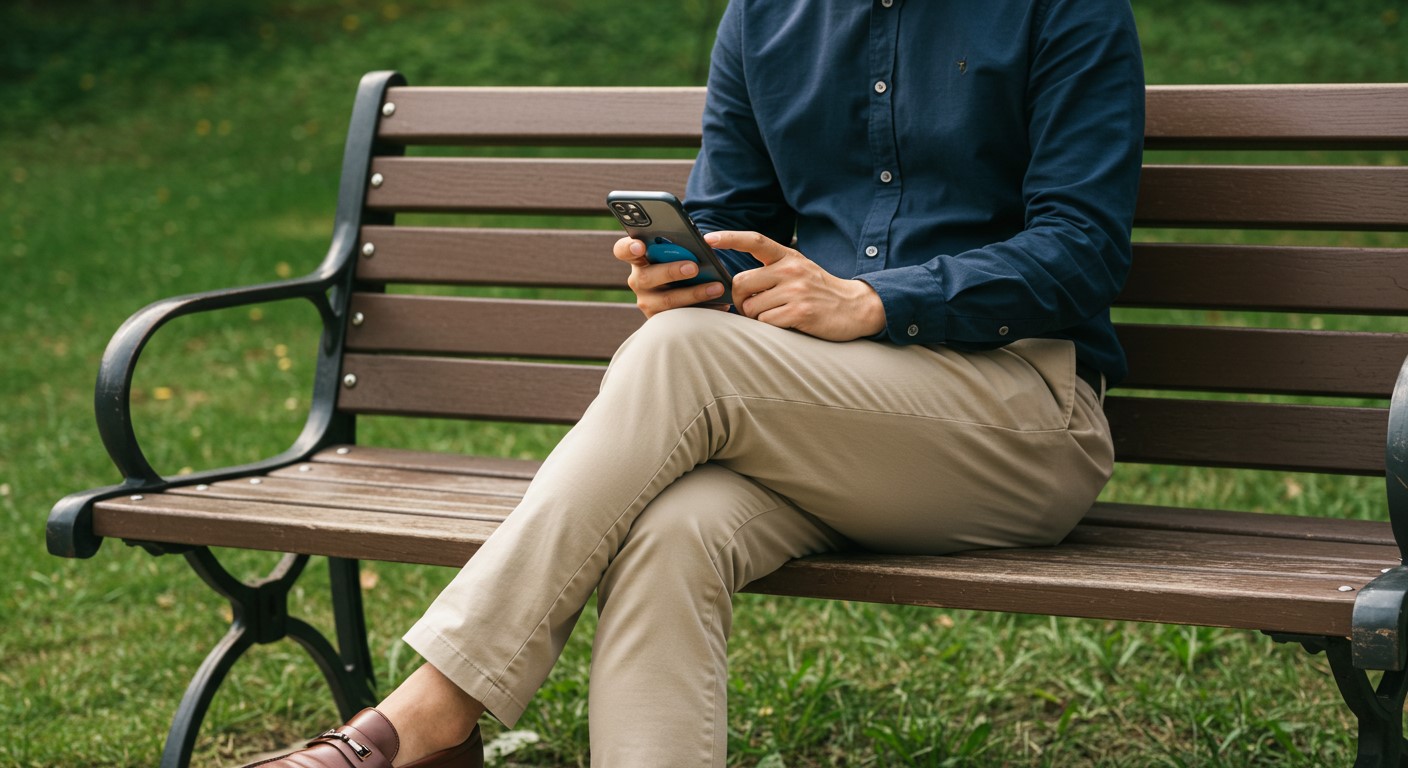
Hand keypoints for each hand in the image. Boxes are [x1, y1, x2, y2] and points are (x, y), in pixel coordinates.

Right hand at [613, 236, 726, 317]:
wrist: (686, 289)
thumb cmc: (682, 261)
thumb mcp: (676, 251)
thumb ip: (679, 245)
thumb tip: (701, 241)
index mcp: (638, 257)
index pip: (623, 250)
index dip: (629, 248)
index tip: (640, 246)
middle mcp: (638, 280)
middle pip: (647, 277)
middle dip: (671, 271)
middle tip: (694, 267)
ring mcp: (648, 302)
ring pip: (667, 301)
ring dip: (694, 293)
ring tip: (717, 287)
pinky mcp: (663, 320)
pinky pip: (682, 317)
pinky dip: (705, 309)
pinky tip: (722, 304)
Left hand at [705, 231, 885, 341]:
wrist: (855, 307)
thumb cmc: (819, 291)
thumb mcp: (798, 270)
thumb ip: (771, 271)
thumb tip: (736, 284)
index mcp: (788, 256)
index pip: (755, 240)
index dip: (730, 238)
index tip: (708, 238)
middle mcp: (790, 269)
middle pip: (740, 283)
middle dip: (741, 299)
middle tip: (756, 305)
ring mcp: (796, 290)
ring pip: (751, 307)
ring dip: (757, 316)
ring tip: (778, 314)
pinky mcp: (800, 312)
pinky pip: (765, 322)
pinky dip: (770, 326)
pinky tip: (787, 323)